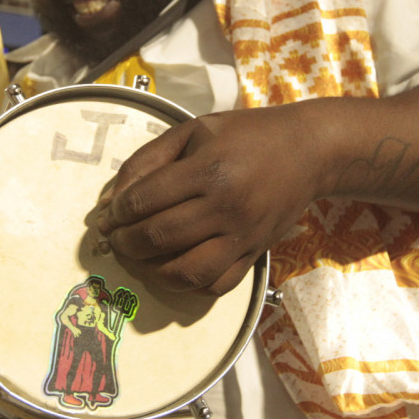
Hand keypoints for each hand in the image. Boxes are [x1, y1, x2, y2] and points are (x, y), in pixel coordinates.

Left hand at [97, 103, 320, 295]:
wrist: (308, 152)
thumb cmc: (247, 134)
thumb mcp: (193, 131)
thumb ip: (147, 161)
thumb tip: (109, 201)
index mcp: (208, 169)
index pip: (145, 200)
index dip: (117, 211)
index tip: (110, 212)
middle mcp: (225, 207)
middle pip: (158, 238)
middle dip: (124, 242)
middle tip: (114, 237)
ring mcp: (242, 237)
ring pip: (184, 273)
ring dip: (149, 272)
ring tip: (137, 258)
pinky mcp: (255, 255)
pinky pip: (215, 286)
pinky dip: (187, 286)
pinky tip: (171, 269)